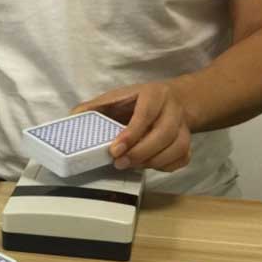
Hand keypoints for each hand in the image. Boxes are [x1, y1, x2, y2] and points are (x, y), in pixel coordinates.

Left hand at [72, 80, 194, 171]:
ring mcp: (184, 127)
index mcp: (154, 94)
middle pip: (164, 134)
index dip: (131, 133)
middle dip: (140, 152)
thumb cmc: (138, 101)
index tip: (114, 150)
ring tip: (130, 165)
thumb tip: (73, 117)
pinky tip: (148, 165)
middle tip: (119, 163)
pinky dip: (166, 166)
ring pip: (177, 148)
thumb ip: (95, 107)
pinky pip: (183, 158)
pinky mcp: (188, 142)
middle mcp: (173, 109)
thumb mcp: (117, 97)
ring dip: (152, 162)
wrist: (173, 100)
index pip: (146, 114)